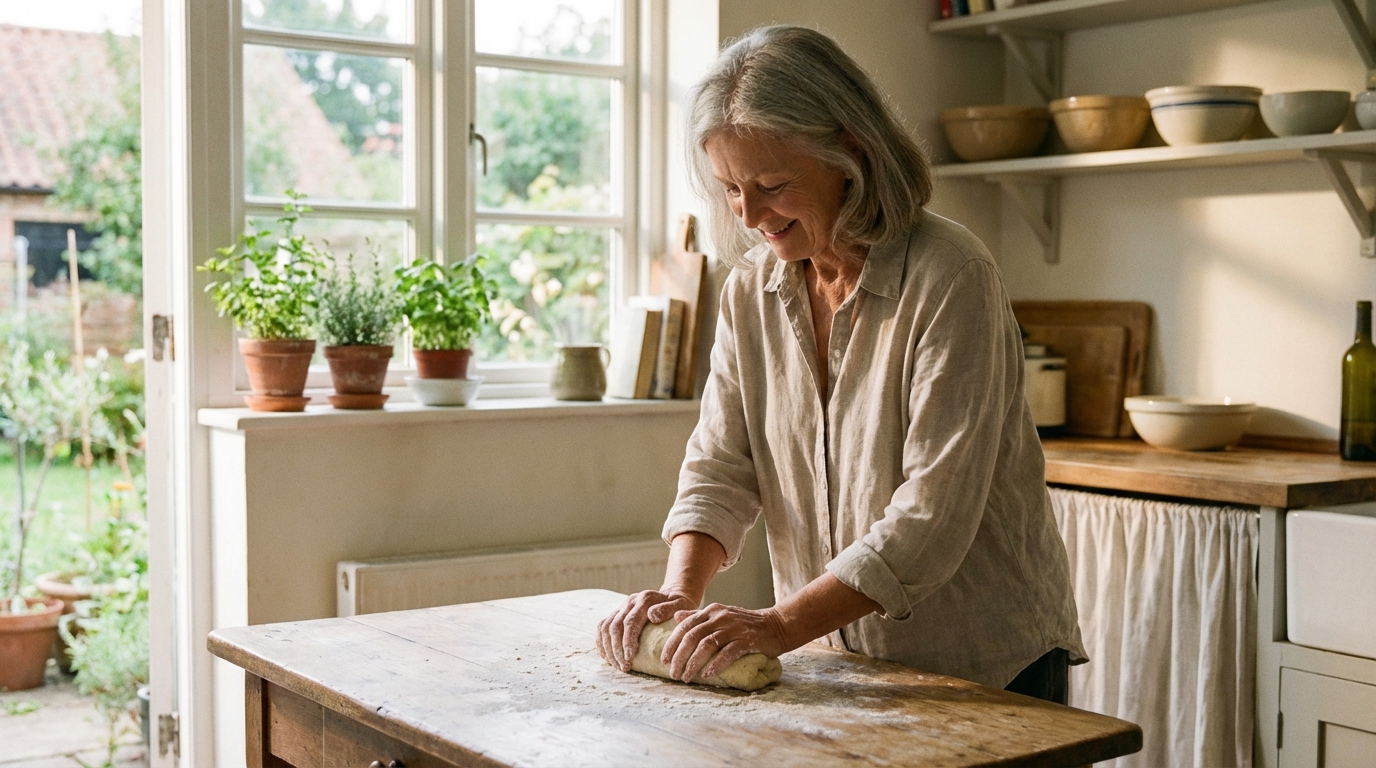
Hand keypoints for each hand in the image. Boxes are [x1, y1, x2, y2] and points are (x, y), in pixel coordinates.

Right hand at [595, 590, 697, 671]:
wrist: (671, 596)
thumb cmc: (679, 605)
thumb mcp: (681, 604)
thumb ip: (668, 609)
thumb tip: (652, 615)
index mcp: (644, 599)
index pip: (629, 622)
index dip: (627, 642)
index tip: (630, 659)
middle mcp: (630, 601)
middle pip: (614, 626)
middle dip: (617, 650)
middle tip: (624, 667)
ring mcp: (622, 607)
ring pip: (605, 627)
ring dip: (608, 648)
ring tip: (617, 665)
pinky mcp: (617, 613)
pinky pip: (602, 627)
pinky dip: (601, 642)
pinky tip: (607, 657)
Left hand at [662, 603, 788, 682]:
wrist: (775, 625)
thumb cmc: (745, 624)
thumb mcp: (720, 616)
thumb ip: (699, 616)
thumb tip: (677, 617)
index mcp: (711, 611)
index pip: (685, 626)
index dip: (672, 643)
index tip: (664, 660)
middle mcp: (720, 617)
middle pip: (692, 636)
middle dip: (679, 657)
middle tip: (673, 674)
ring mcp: (733, 628)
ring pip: (706, 645)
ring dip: (693, 663)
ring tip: (686, 678)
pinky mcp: (746, 640)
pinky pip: (727, 653)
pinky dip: (716, 664)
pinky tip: (708, 675)